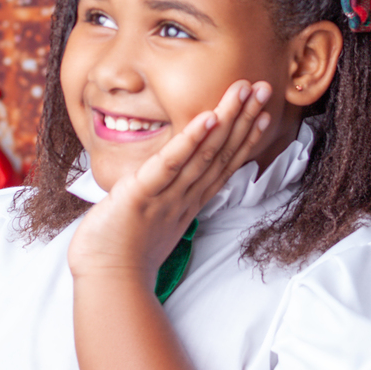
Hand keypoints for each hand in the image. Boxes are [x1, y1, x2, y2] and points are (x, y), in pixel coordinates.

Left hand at [68, 79, 272, 284]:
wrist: (105, 280)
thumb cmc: (123, 250)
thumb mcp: (154, 219)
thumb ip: (168, 197)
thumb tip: (176, 183)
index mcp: (187, 201)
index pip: (223, 164)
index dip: (245, 138)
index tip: (263, 114)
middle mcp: (184, 197)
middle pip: (221, 153)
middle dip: (244, 119)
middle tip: (264, 89)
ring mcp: (166, 196)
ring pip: (203, 154)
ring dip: (226, 120)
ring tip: (243, 92)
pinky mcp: (141, 194)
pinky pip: (169, 165)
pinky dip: (189, 142)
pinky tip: (206, 119)